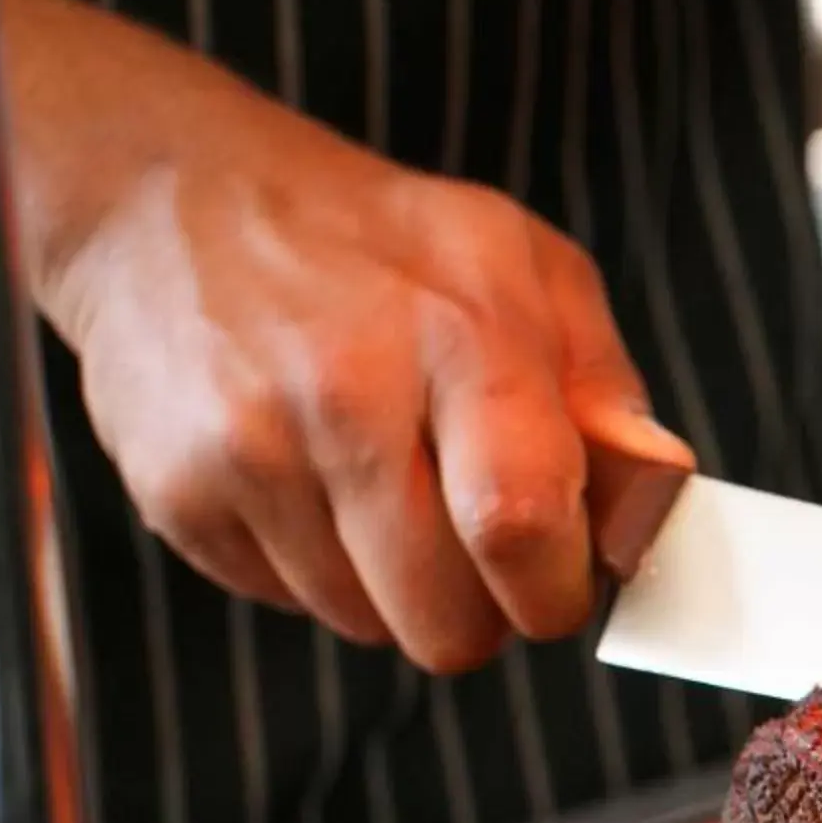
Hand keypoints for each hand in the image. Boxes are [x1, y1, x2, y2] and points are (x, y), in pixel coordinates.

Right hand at [0, 0, 688, 674]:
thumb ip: (604, 386)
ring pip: (365, 624)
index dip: (555, 589)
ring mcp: (249, 451)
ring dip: (394, 587)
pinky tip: (313, 482)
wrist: (169, 198)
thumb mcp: (523, 265)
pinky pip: (284, 602)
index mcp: (458, 335)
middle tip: (476, 543)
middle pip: (444, 621)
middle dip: (483, 610)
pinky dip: (315, 568)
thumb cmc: (378, 242)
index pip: (520, 528)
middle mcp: (344, 396)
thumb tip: (652, 493)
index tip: (561, 577)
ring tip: (385, 486)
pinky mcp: (174, 495)